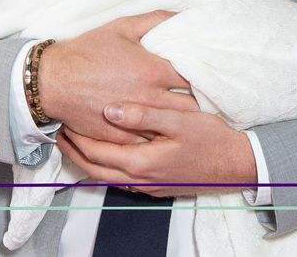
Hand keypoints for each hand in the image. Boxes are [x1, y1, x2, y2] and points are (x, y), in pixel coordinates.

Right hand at [37, 11, 197, 144]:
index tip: (209, 76)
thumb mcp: (122, 27)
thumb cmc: (87, 52)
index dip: (205, 77)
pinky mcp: (124, 138)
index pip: (195, 78)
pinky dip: (160, 136)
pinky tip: (165, 131)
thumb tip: (183, 17)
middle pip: (191, 107)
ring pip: (174, 127)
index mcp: (153, 71)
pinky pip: (152, 141)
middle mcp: (149, 98)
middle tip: (205, 99)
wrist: (53, 81)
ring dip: (183, 122)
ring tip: (191, 118)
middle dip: (200, 103)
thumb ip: (156, 20)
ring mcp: (137, 121)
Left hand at [57, 102, 256, 197]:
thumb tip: (110, 110)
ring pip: (104, 177)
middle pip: (93, 169)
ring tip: (74, 139)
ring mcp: (147, 186)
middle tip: (59, 130)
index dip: (76, 137)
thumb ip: (144, 115)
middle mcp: (139, 179)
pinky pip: (118, 178)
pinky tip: (104, 151)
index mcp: (141, 162)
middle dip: (73, 150)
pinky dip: (104, 165)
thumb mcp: (179, 120)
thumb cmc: (211, 140)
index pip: (95, 152)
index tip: (63, 118)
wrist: (236, 165)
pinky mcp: (154, 186)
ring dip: (86, 159)